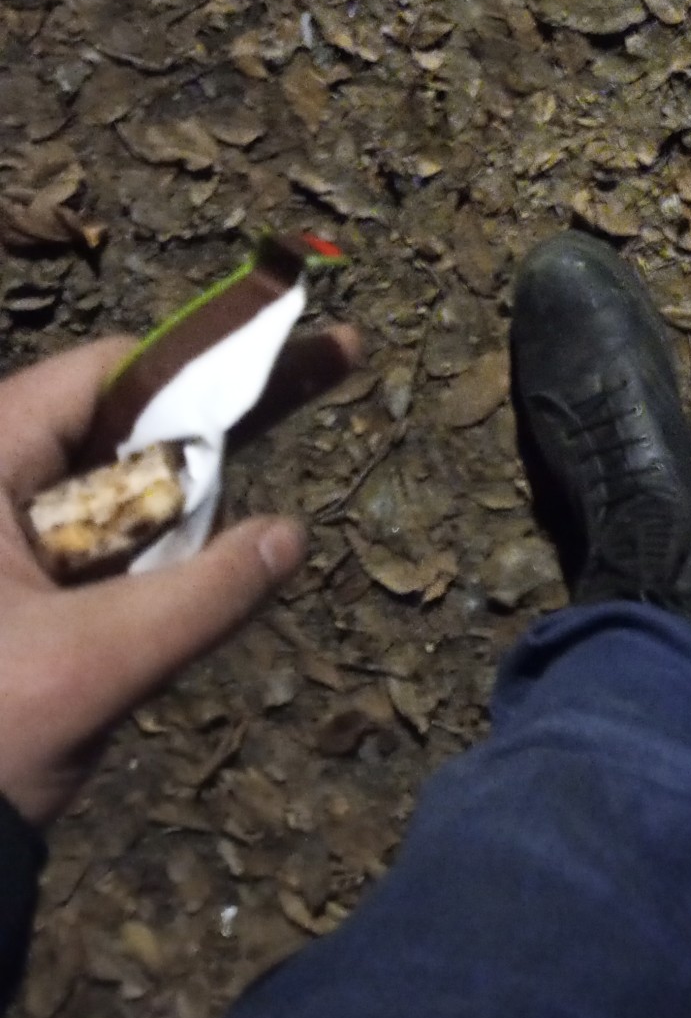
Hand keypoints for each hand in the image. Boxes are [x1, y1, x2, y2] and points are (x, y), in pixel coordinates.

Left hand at [0, 327, 358, 824]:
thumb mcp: (95, 664)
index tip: (283, 355)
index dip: (196, 365)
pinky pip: (104, 528)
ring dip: (197, 470)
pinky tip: (226, 533)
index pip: (103, 376)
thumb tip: (291, 535)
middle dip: (221, 399)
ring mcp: (6, 532)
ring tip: (298, 418)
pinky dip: (163, 526)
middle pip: (122, 417)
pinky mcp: (19, 579)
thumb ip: (202, 596)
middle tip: (331, 353)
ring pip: (120, 474)